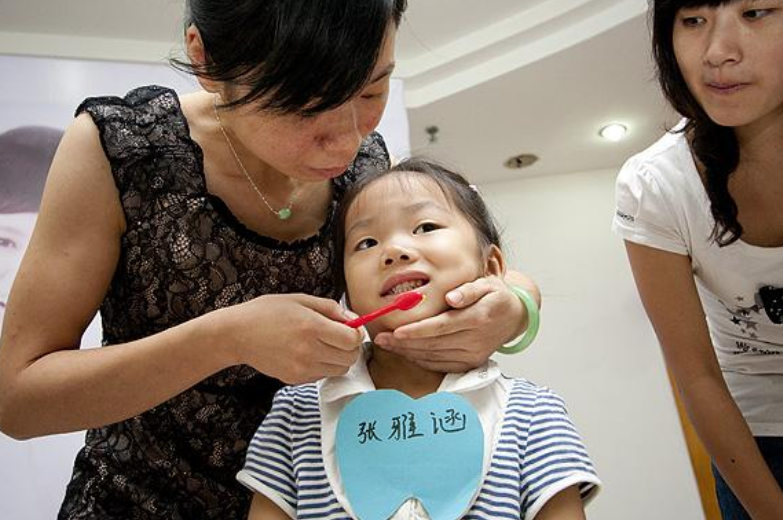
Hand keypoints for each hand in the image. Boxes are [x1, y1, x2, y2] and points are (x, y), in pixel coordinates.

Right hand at [223, 293, 363, 383]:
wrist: (237, 334)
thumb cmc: (266, 312)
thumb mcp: (300, 299)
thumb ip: (330, 308)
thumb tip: (353, 319)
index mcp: (312, 327)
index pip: (352, 340)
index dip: (357, 334)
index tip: (351, 328)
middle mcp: (309, 350)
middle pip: (350, 357)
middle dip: (350, 347)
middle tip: (340, 337)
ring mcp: (302, 368)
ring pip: (339, 370)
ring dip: (338, 358)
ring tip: (323, 345)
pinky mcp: (295, 379)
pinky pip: (322, 376)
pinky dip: (323, 366)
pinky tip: (309, 354)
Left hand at [373, 276, 523, 371]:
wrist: (513, 316)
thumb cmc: (495, 296)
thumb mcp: (487, 284)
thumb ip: (468, 290)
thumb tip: (452, 297)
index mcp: (478, 318)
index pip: (442, 326)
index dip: (418, 331)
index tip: (397, 331)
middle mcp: (476, 340)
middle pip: (434, 344)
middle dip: (405, 343)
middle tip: (381, 338)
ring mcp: (473, 355)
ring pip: (434, 356)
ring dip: (409, 352)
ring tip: (388, 344)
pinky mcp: (470, 364)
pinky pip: (441, 365)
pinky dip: (421, 360)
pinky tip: (406, 352)